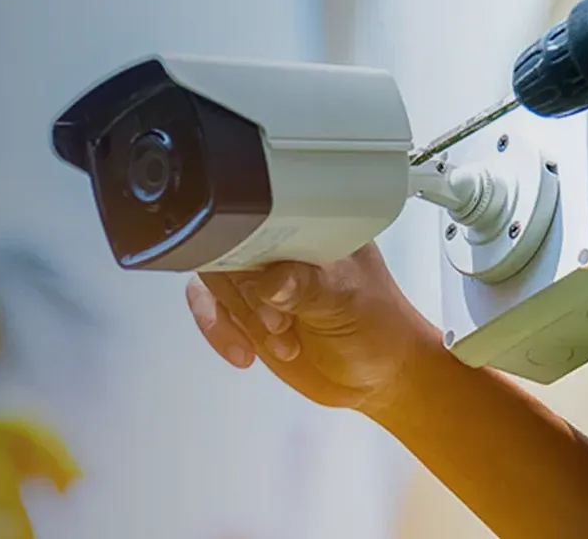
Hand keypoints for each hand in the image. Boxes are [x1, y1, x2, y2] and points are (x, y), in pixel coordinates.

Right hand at [183, 242, 439, 414]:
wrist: (378, 375)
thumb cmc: (378, 328)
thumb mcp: (348, 302)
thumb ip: (310, 288)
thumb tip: (270, 280)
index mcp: (310, 224)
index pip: (260, 212)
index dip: (253, 246)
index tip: (265, 283)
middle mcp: (280, 245)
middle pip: (226, 246)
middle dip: (247, 293)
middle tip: (279, 323)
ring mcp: (260, 277)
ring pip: (213, 280)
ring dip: (239, 317)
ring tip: (279, 341)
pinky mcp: (244, 308)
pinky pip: (209, 309)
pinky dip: (219, 330)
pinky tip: (245, 351)